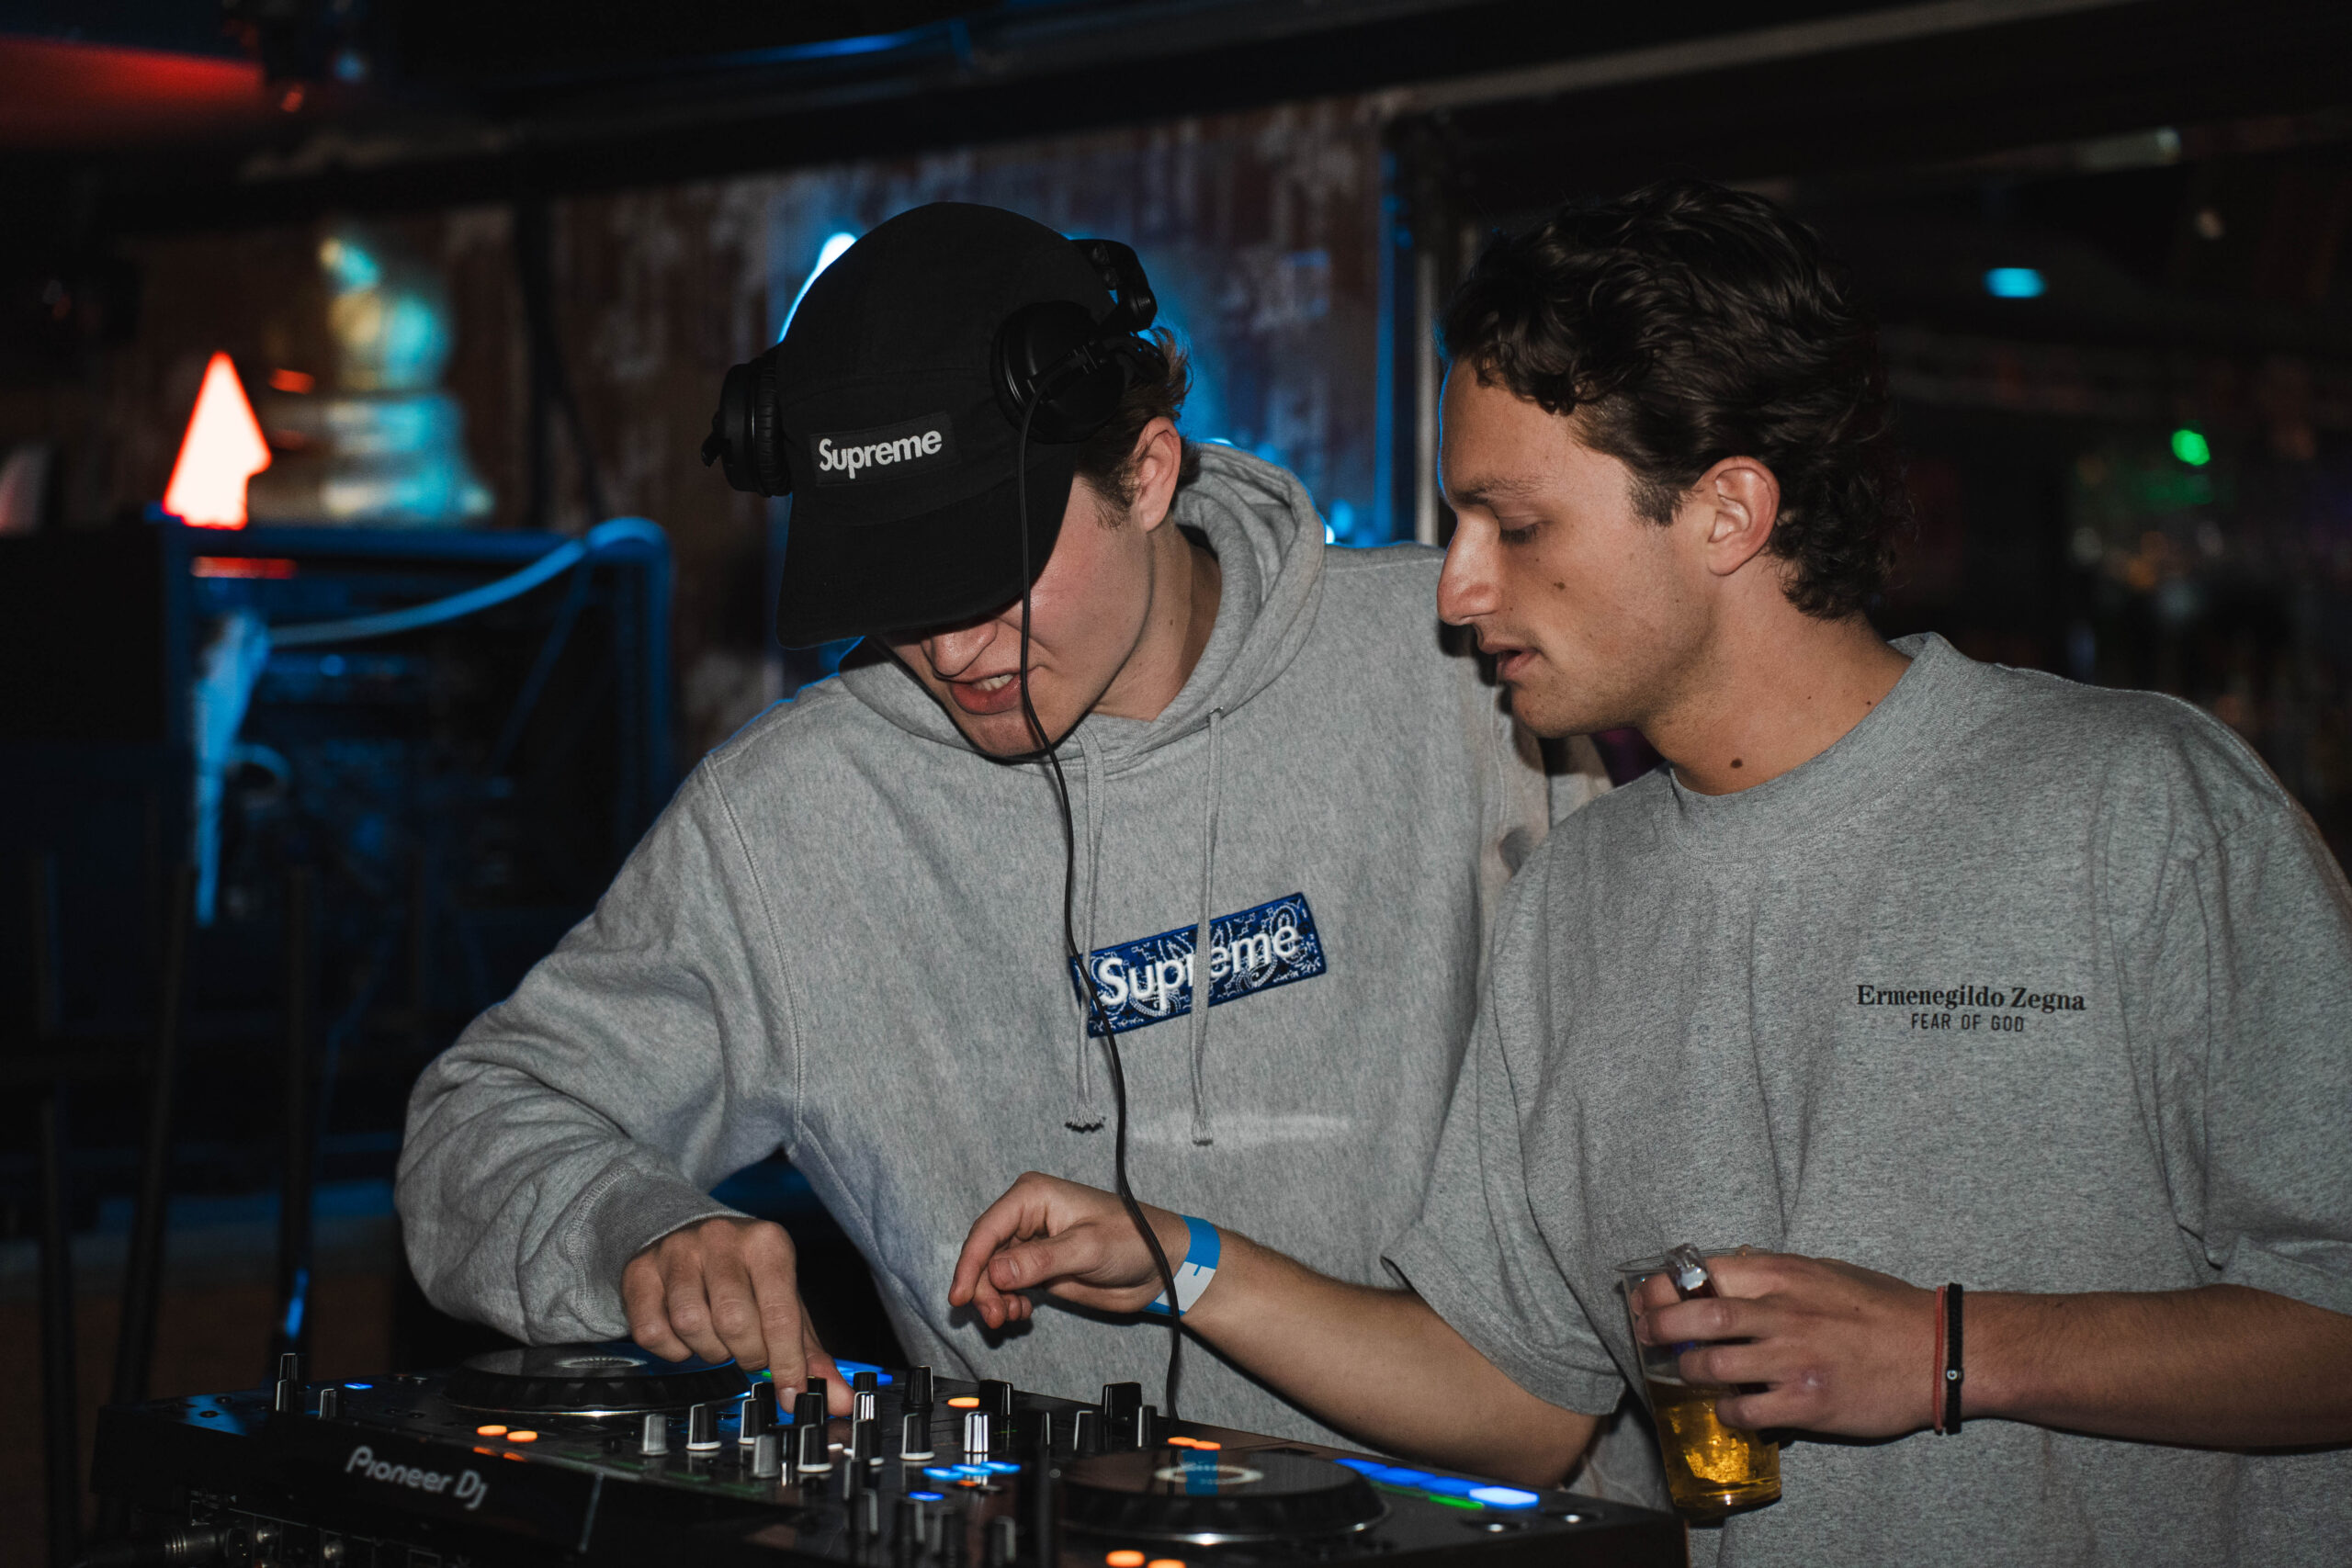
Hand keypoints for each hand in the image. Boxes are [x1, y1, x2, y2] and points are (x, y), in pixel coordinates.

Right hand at [622, 1216, 845, 1409]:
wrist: (687, 1231)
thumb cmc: (744, 1275)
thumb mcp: (784, 1301)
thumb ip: (810, 1352)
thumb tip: (838, 1399)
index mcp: (766, 1243)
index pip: (780, 1313)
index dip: (788, 1362)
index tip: (793, 1393)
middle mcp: (721, 1239)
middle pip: (734, 1321)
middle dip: (746, 1353)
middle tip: (749, 1352)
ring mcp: (677, 1251)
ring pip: (691, 1325)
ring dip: (709, 1349)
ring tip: (718, 1339)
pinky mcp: (640, 1270)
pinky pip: (653, 1331)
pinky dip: (672, 1349)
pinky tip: (686, 1336)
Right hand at [948, 1172, 1188, 1329]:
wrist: (1161, 1264)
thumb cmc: (1134, 1239)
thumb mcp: (1087, 1248)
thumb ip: (1041, 1260)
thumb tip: (995, 1270)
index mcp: (1034, 1196)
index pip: (987, 1230)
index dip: (969, 1264)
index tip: (960, 1297)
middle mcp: (1027, 1216)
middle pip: (984, 1253)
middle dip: (982, 1287)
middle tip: (994, 1316)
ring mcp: (1032, 1243)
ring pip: (992, 1273)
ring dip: (994, 1298)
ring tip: (1009, 1318)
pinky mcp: (1040, 1266)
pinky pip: (1008, 1285)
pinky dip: (1007, 1301)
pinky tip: (1021, 1314)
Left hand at [1634, 1252, 1936, 1437]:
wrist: (1937, 1351)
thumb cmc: (1883, 1308)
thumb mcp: (1826, 1271)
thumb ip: (1777, 1271)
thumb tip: (1732, 1264)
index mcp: (1784, 1275)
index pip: (1704, 1272)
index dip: (1664, 1285)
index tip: (1646, 1296)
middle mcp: (1782, 1314)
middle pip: (1695, 1316)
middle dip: (1657, 1326)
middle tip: (1646, 1335)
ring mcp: (1792, 1360)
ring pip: (1710, 1366)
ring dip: (1686, 1372)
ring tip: (1685, 1374)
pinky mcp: (1806, 1403)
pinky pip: (1744, 1411)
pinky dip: (1726, 1411)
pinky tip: (1730, 1408)